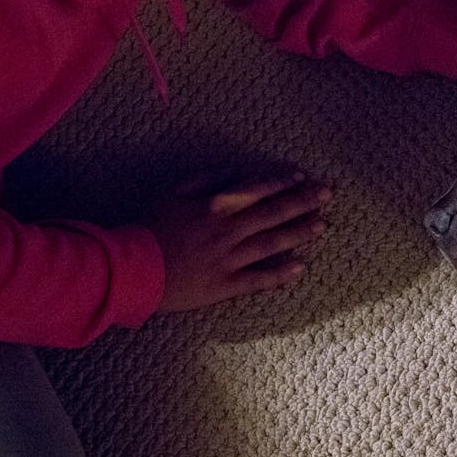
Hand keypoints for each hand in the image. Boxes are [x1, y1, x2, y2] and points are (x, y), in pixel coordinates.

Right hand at [148, 173, 330, 312]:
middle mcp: (226, 230)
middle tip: (327, 195)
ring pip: (271, 243)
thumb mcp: (171, 193)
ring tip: (321, 226)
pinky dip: (280, 274)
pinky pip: (258, 280)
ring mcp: (228, 258)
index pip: (256, 189)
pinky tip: (300, 268)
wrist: (129, 268)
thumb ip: (204, 180)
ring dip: (298, 233)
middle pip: (272, 213)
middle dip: (302, 202)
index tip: (302, 178)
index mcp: (214, 205)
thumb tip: (233, 171)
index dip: (281, 182)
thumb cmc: (146, 227)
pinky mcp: (224, 285)